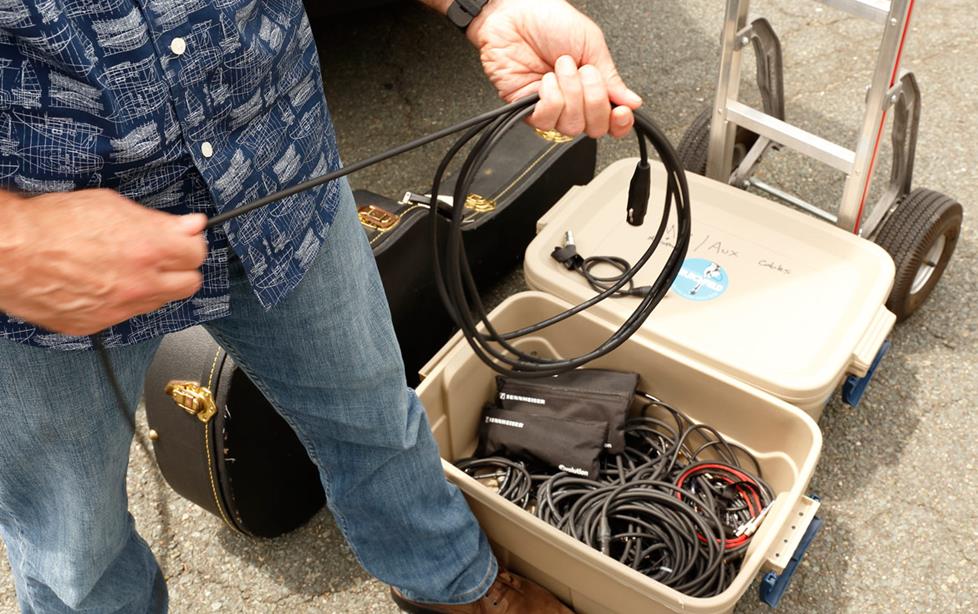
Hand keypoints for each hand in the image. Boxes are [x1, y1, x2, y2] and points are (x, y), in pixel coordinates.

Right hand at [0, 189, 206, 335]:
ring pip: (160, 302)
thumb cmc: (51, 224)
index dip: (189, 243)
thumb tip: (191, 225)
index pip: (197, 253)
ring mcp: (119, 308)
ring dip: (153, 286)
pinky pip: (126, 315)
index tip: (183, 239)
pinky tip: (105, 283)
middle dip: (181, 268)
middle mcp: (139, 284)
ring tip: (127, 268)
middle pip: (190, 284)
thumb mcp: (111, 206)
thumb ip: (159, 221)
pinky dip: (123, 300)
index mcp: (148, 250)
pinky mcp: (98, 324)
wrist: (8, 253)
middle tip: (165, 256)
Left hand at [467, 0, 641, 138]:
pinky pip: (547, 120)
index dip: (619, 123)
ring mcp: (550, 109)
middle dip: (594, 99)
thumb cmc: (551, 22)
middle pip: (594, 128)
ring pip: (571, 126)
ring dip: (571, 92)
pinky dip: (551, 97)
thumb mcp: (592, 45)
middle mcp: (573, 103)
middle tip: (585, 71)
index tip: (621, 111)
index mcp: (592, 88)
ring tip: (562, 67)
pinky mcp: (526, 110)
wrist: (517, 13)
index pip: (610, 122)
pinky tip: (547, 80)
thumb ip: (611, 78)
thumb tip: (632, 102)